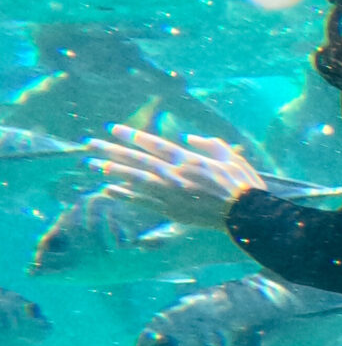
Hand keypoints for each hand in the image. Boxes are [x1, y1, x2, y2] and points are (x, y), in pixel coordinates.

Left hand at [87, 127, 267, 227]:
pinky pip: (142, 201)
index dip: (131, 136)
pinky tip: (108, 190)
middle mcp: (175, 175)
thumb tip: (189, 137)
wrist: (248, 216)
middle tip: (89, 144)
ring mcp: (171, 194)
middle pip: (137, 160)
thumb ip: (210, 144)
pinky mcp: (171, 211)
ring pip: (134, 180)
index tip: (112, 129)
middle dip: (111, 150)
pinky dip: (124, 195)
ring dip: (112, 171)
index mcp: (189, 159)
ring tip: (92, 164)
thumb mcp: (231, 156)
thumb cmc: (243, 185)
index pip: (153, 144)